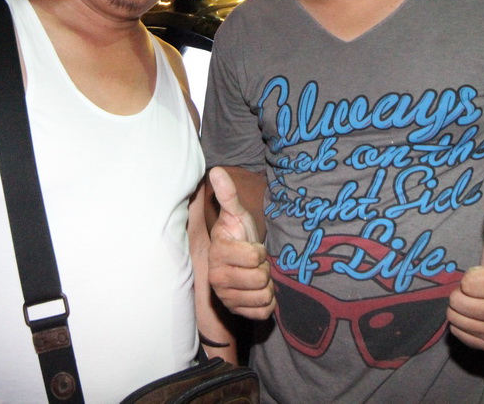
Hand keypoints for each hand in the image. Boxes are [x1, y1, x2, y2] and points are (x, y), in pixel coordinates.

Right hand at [208, 167, 274, 319]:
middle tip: (254, 264)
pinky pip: (264, 311)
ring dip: (266, 285)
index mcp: (218, 254)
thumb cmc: (237, 237)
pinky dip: (267, 302)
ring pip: (263, 295)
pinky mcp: (237, 312)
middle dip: (263, 270)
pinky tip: (257, 292)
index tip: (249, 248)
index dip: (258, 251)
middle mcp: (217, 279)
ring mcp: (226, 298)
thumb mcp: (235, 215)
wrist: (238, 265)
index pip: (254, 257)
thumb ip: (228, 195)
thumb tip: (216, 170)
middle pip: (260, 278)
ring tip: (255, 276)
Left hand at [447, 177, 483, 353]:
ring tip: (481, 299)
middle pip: (459, 302)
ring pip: (456, 319)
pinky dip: (465, 324)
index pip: (468, 283)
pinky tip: (481, 314)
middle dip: (464, 291)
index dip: (472, 274)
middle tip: (481, 286)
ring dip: (463, 307)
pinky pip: (460, 334)